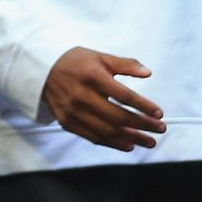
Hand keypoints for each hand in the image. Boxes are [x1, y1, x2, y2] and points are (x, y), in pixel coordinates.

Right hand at [43, 47, 164, 150]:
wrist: (40, 70)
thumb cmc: (73, 62)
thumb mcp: (98, 56)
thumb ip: (124, 64)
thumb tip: (147, 72)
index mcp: (91, 76)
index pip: (124, 95)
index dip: (144, 106)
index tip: (159, 113)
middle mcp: (80, 95)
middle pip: (118, 116)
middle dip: (143, 125)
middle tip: (160, 129)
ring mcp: (72, 111)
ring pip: (107, 130)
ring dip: (132, 138)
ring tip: (149, 141)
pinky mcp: (67, 121)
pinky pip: (93, 137)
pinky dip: (113, 143)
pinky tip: (128, 145)